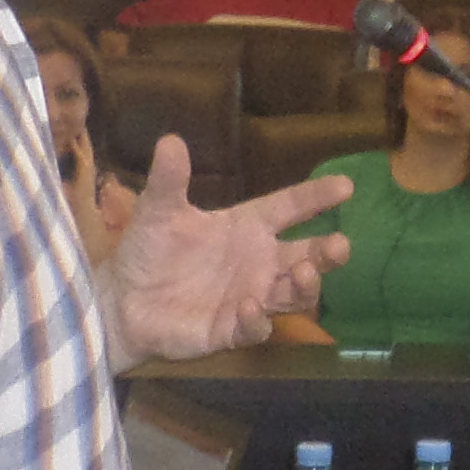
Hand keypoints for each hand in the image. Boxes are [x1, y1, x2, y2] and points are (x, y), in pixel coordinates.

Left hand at [96, 135, 352, 367]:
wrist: (122, 302)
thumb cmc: (149, 252)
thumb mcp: (158, 212)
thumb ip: (169, 180)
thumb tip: (170, 140)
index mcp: (246, 227)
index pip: (290, 208)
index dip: (317, 196)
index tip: (347, 185)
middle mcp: (258, 262)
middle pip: (307, 255)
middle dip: (328, 252)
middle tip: (340, 245)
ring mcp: (250, 297)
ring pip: (294, 294)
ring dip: (305, 285)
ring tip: (304, 272)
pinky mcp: (232, 330)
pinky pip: (256, 327)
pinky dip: (258, 319)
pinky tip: (249, 306)